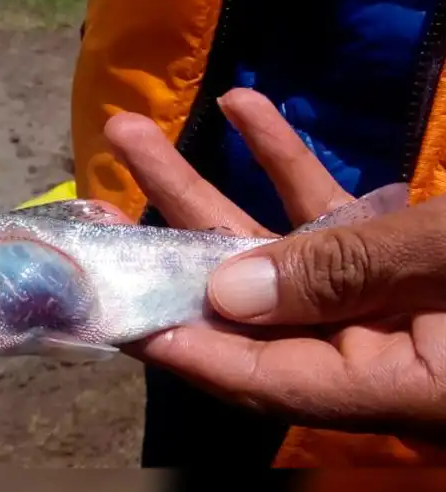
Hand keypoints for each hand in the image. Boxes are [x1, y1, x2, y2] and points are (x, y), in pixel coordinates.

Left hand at [107, 88, 445, 437]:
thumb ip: (344, 276)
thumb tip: (227, 292)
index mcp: (376, 384)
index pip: (249, 375)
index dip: (173, 339)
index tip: (103, 300)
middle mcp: (364, 350)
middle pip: (241, 301)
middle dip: (164, 241)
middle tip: (92, 201)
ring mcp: (378, 301)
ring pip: (273, 246)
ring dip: (204, 184)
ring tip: (131, 130)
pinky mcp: (398, 256)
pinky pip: (328, 214)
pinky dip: (284, 162)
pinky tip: (244, 107)